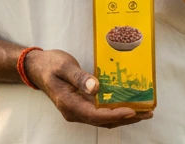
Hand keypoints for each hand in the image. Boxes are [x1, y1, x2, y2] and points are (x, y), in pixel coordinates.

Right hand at [24, 48, 152, 127]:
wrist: (37, 67)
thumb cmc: (50, 64)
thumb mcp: (64, 66)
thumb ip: (79, 77)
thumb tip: (96, 88)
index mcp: (69, 104)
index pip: (96, 115)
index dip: (115, 114)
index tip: (133, 110)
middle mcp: (74, 111)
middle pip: (103, 121)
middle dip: (126, 118)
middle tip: (147, 112)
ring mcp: (77, 110)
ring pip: (103, 119)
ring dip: (124, 117)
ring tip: (143, 111)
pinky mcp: (81, 105)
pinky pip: (100, 113)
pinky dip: (115, 111)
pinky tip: (127, 104)